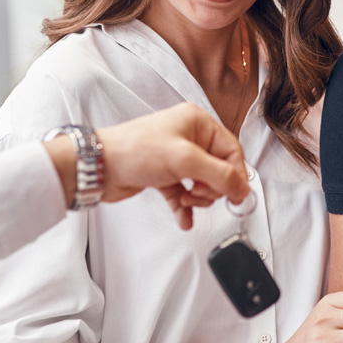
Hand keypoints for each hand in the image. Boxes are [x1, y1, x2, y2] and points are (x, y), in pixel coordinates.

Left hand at [76, 103, 247, 227]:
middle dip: (211, 188)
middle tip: (197, 193)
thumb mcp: (185, 160)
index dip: (236, 175)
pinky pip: (184, 193)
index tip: (236, 196)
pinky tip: (183, 219)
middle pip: (219, 169)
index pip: (231, 150)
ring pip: (203, 183)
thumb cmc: (134, 150)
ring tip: (186, 201)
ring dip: (198, 198)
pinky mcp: (164, 175)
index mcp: (198, 123)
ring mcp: (176, 157)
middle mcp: (189, 137)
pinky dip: (185, 207)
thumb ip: (219, 175)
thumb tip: (242, 187)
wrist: (99, 167)